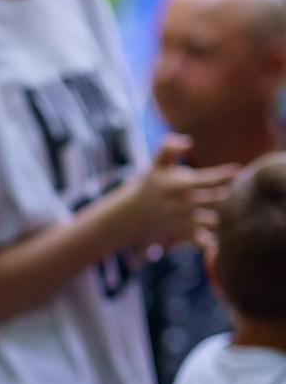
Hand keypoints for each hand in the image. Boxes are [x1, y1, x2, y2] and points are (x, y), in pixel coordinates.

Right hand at [112, 137, 243, 253]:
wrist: (135, 213)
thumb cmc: (153, 183)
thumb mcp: (158, 163)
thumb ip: (169, 147)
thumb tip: (188, 142)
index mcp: (178, 186)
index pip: (205, 180)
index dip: (223, 175)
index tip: (238, 170)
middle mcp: (182, 205)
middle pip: (215, 200)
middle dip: (232, 194)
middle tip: (246, 188)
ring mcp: (183, 221)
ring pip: (214, 220)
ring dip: (228, 216)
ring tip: (243, 209)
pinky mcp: (185, 234)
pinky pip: (204, 240)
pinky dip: (216, 241)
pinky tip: (228, 235)